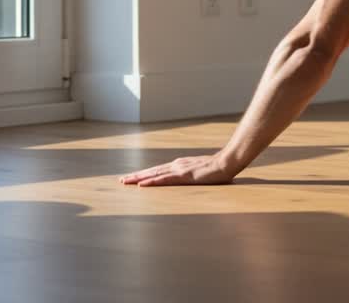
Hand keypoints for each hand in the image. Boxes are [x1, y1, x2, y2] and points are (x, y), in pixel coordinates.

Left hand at [120, 153, 237, 186]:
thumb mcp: (201, 171)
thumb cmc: (217, 168)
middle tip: (121, 180)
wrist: (227, 162)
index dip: (144, 174)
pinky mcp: (184, 176)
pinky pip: (164, 179)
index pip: (158, 170)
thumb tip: (189, 178)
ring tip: (126, 181)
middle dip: (136, 176)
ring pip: (154, 174)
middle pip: (152, 171)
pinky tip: (142, 185)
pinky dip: (152, 181)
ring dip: (138, 178)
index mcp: (180, 165)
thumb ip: (192, 173)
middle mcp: (176, 165)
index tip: (132, 177)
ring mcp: (179, 170)